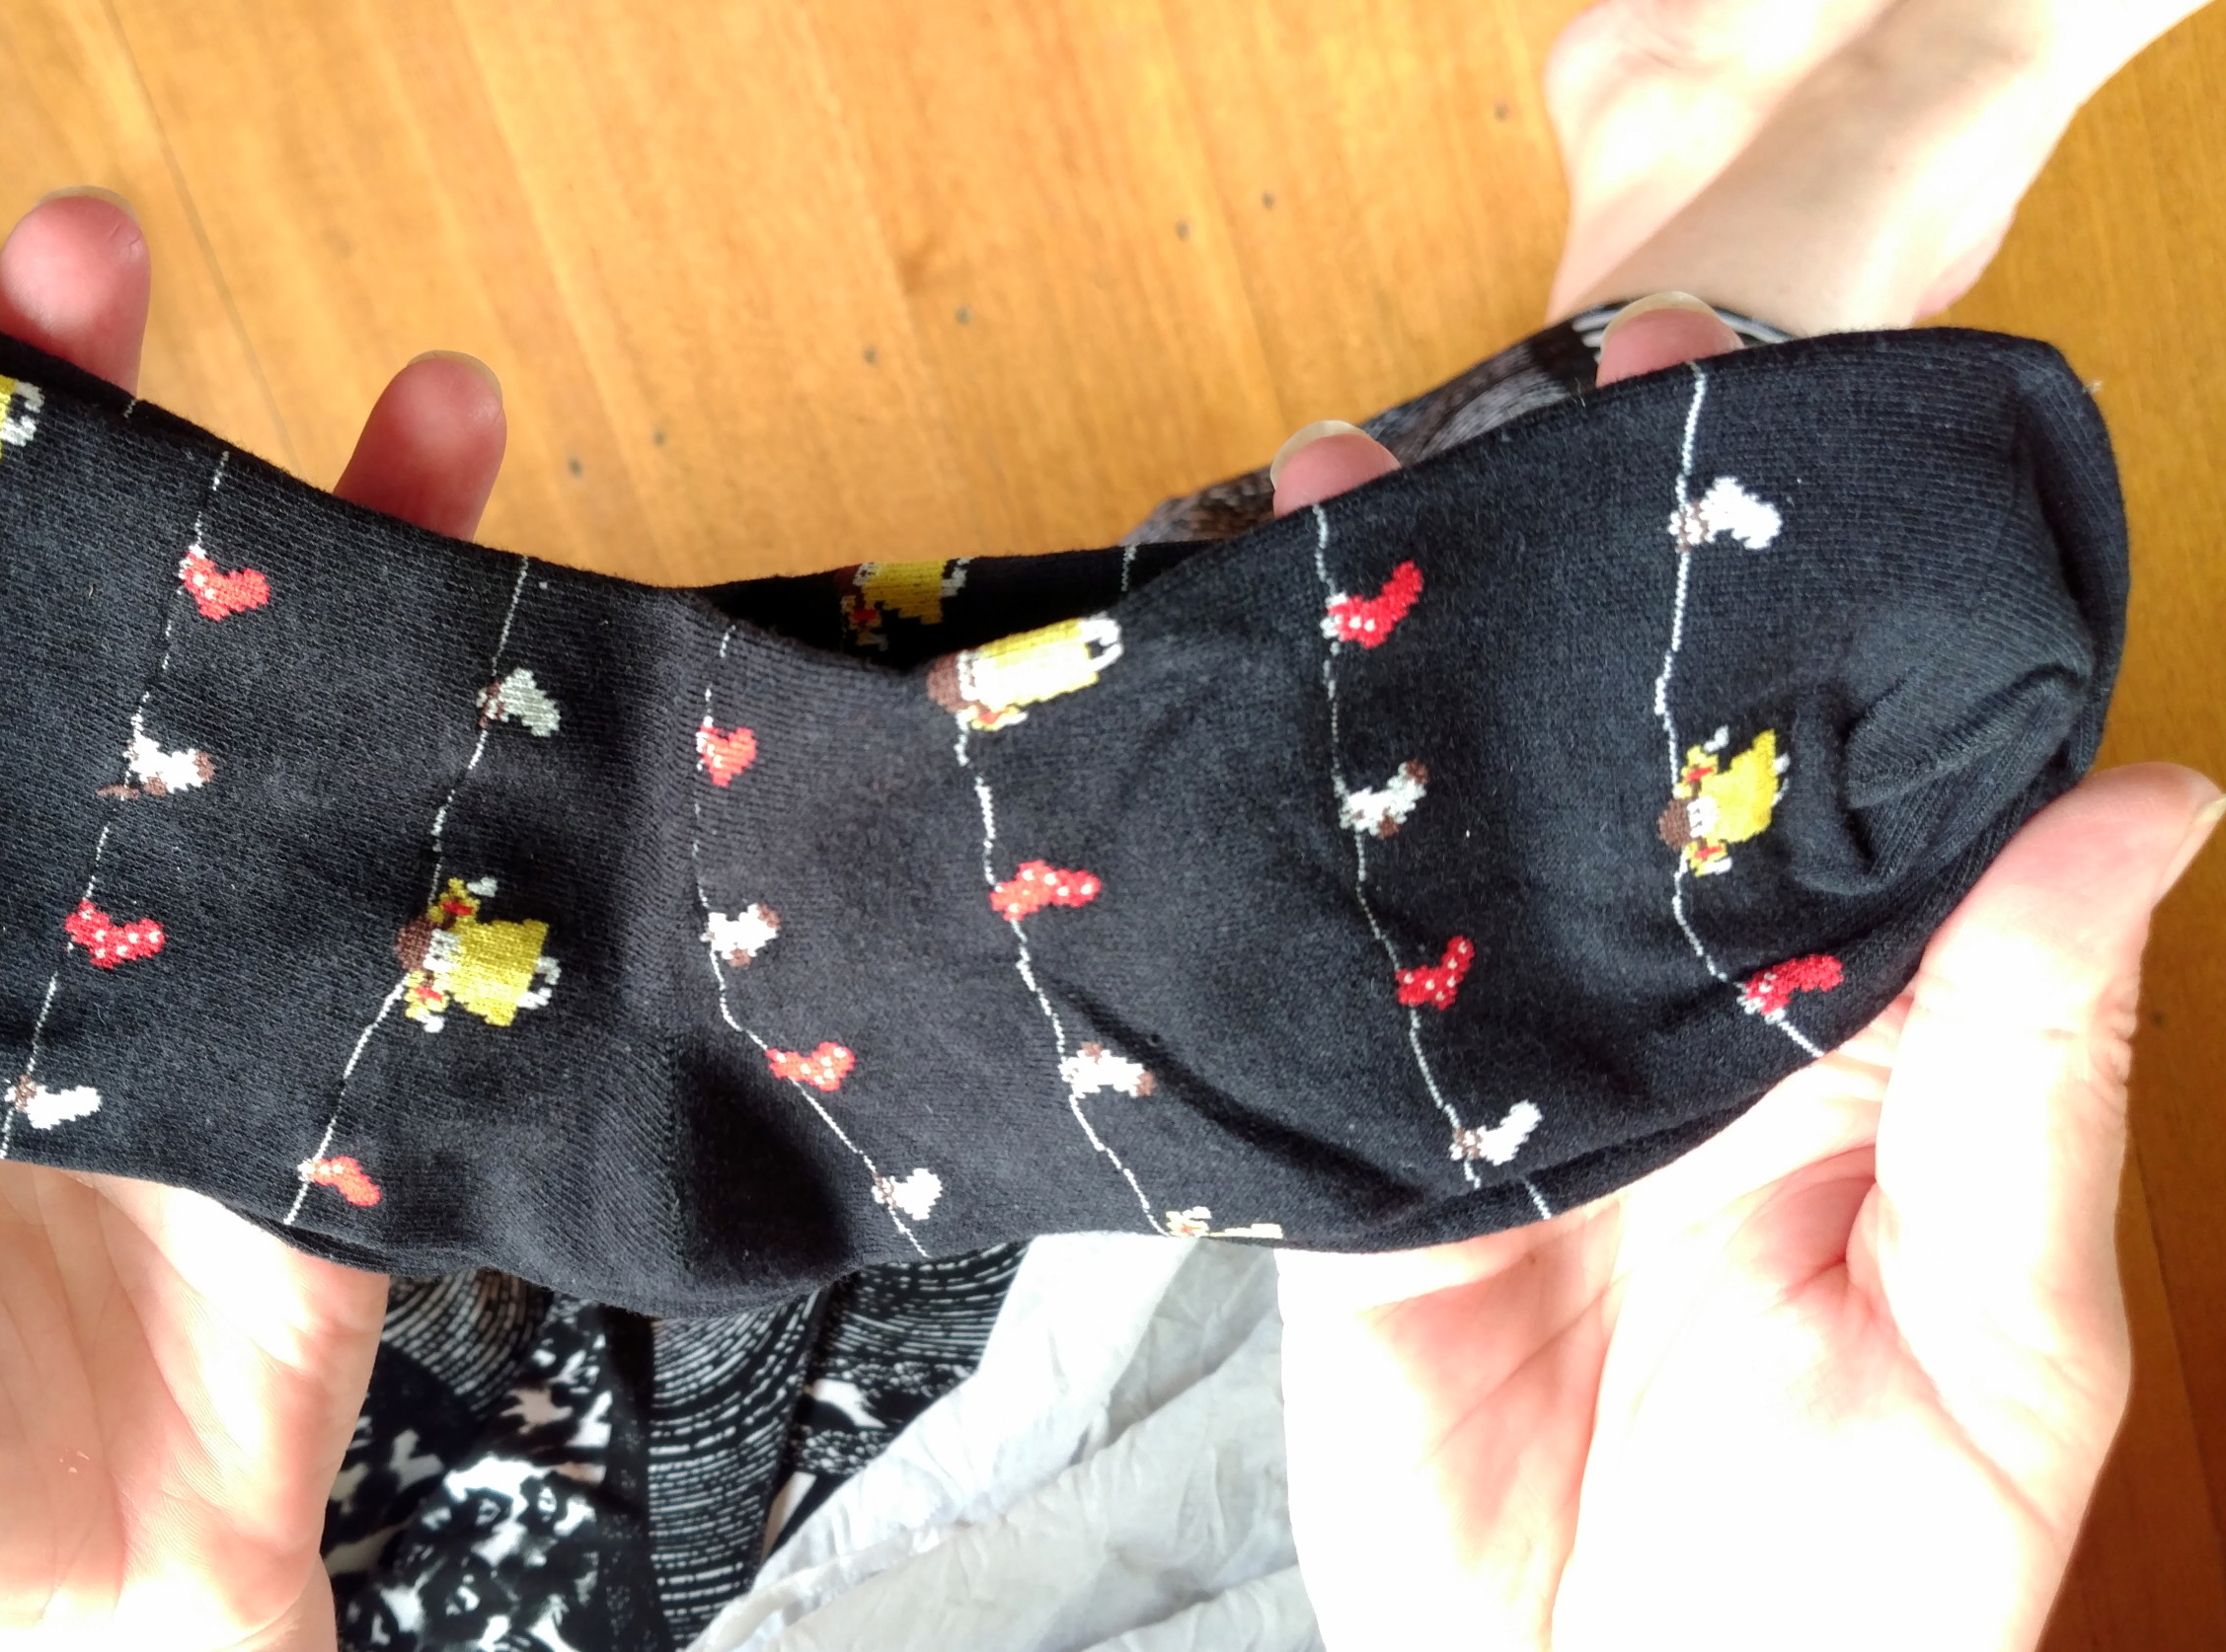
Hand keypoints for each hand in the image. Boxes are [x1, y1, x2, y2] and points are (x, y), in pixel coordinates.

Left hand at [0, 192, 506, 1651]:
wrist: (82, 1641)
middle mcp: (23, 920)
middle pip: (59, 639)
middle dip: (88, 449)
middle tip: (92, 273)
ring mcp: (193, 968)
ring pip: (258, 714)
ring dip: (330, 549)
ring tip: (414, 411)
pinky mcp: (334, 1047)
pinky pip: (396, 873)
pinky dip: (458, 756)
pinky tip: (499, 626)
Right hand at [1266, 300, 2225, 1649]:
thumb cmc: (1864, 1603)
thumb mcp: (1995, 1340)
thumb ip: (2029, 1072)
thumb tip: (2149, 797)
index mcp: (1849, 1054)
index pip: (1816, 793)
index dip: (1782, 620)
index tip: (1746, 438)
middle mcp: (1669, 1046)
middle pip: (1602, 798)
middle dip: (1548, 617)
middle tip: (1499, 422)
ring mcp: (1498, 1107)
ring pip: (1438, 872)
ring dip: (1382, 707)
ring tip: (1322, 512)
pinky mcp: (1350, 1185)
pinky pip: (1302, 1022)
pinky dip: (1252, 897)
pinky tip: (1208, 745)